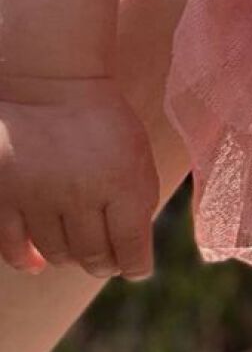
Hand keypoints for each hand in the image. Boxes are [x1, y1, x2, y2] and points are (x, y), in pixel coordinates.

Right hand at [0, 74, 159, 280]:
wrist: (54, 84)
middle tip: (107, 259)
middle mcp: (81, 194)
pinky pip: (14, 247)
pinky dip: (27, 261)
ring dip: (71, 256)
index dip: (136, 265)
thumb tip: (133, 254)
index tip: (136, 267)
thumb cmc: (103, 122)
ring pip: (58, 254)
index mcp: (122, 182)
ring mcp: (40, 197)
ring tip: (79, 245)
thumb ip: (139, 201)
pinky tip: (39, 262)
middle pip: (93, 256)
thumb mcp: (137, 154)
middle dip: (104, 263)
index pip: (130, 248)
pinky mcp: (6, 195)